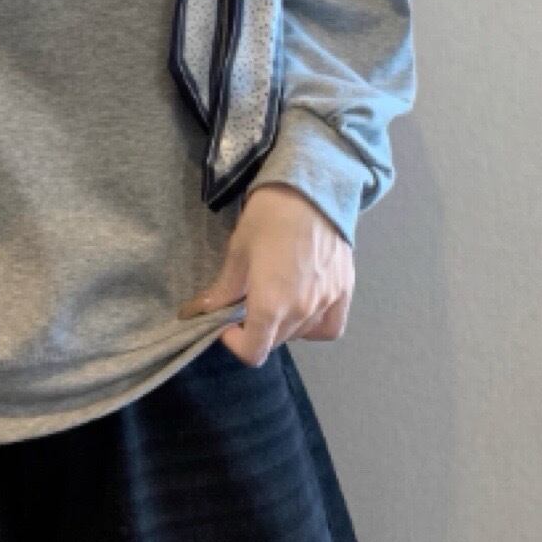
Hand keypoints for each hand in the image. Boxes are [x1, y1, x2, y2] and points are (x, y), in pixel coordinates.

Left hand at [176, 183, 354, 366]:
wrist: (311, 189)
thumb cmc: (269, 216)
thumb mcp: (238, 252)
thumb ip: (222, 290)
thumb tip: (196, 312)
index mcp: (271, 305)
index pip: (253, 352)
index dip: (234, 344)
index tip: (225, 323)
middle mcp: (302, 312)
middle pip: (274, 343)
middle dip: (254, 331)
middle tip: (244, 304)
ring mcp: (327, 302)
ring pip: (300, 335)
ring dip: (281, 327)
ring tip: (272, 299)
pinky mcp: (345, 290)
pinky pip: (330, 326)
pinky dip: (314, 326)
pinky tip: (302, 308)